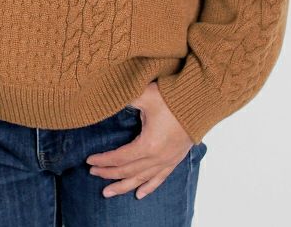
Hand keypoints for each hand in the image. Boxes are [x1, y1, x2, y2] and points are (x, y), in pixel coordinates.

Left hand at [85, 81, 194, 199]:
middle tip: (92, 172)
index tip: (89, 160)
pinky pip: (159, 179)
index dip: (103, 160)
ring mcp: (167, 160)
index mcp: (148, 145)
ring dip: (123, 186)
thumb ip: (126, 97)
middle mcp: (157, 158)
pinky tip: (139, 194)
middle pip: (127, 171)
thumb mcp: (146, 95)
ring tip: (108, 192)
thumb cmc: (173, 98)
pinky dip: (148, 188)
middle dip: (108, 173)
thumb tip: (109, 96)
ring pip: (141, 180)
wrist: (201, 102)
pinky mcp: (175, 159)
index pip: (119, 158)